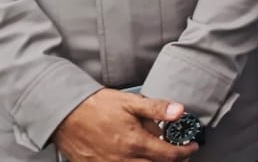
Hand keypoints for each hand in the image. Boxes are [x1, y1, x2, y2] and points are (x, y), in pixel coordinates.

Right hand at [53, 90, 196, 161]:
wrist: (65, 113)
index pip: (169, 155)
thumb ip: (156, 108)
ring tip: (158, 154)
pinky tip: (135, 157)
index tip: (191, 147)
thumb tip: (179, 111)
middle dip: (171, 161)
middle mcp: (124, 160)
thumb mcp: (130, 102)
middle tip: (178, 153)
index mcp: (135, 143)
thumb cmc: (96, 106)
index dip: (184, 152)